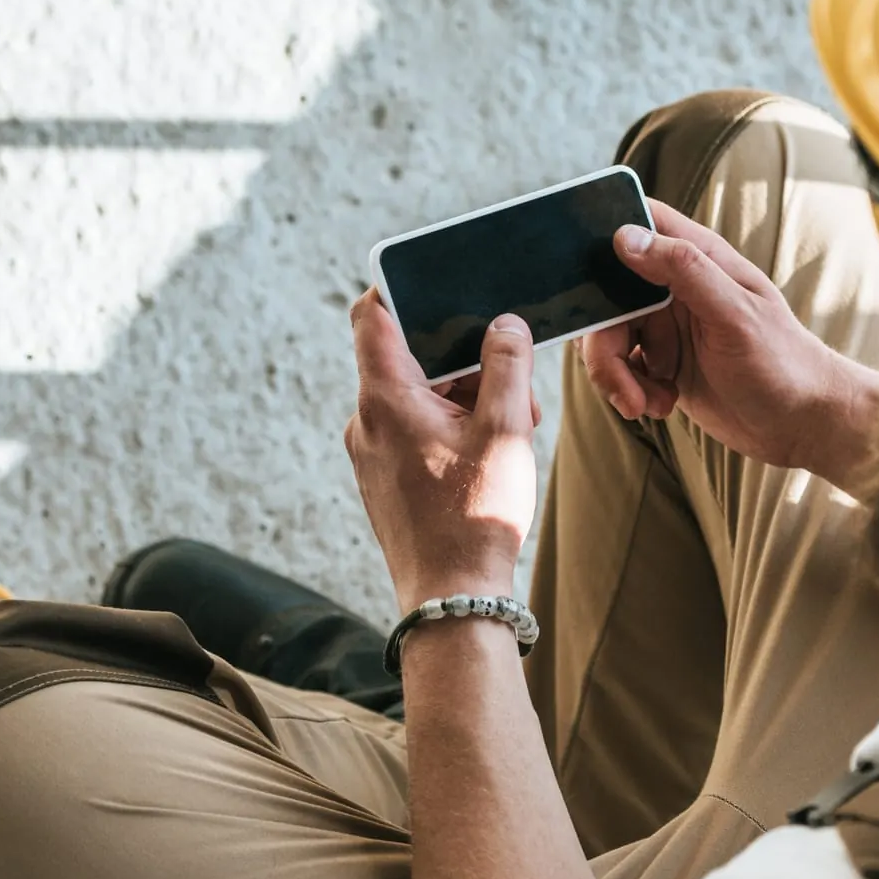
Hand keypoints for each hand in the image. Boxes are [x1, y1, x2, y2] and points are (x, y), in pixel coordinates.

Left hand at [345, 292, 540, 611]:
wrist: (452, 599)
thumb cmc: (475, 517)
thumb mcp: (505, 429)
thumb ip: (507, 365)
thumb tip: (506, 324)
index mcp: (385, 397)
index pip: (373, 315)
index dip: (400, 286)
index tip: (438, 278)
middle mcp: (365, 420)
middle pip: (406, 356)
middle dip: (461, 353)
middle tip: (509, 367)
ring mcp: (371, 451)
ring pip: (415, 396)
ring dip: (463, 394)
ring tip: (513, 419)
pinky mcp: (383, 478)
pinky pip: (413, 430)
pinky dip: (450, 424)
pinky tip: (492, 446)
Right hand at [582, 200, 878, 491]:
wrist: (802, 425)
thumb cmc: (783, 363)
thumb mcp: (734, 314)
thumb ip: (683, 270)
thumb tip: (625, 237)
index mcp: (699, 259)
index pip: (641, 221)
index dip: (603, 232)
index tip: (579, 267)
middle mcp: (678, 288)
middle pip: (608, 292)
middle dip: (603, 338)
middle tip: (618, 377)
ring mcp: (668, 326)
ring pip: (609, 336)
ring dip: (615, 374)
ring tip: (644, 404)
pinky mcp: (664, 363)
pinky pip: (623, 368)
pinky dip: (630, 390)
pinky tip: (659, 405)